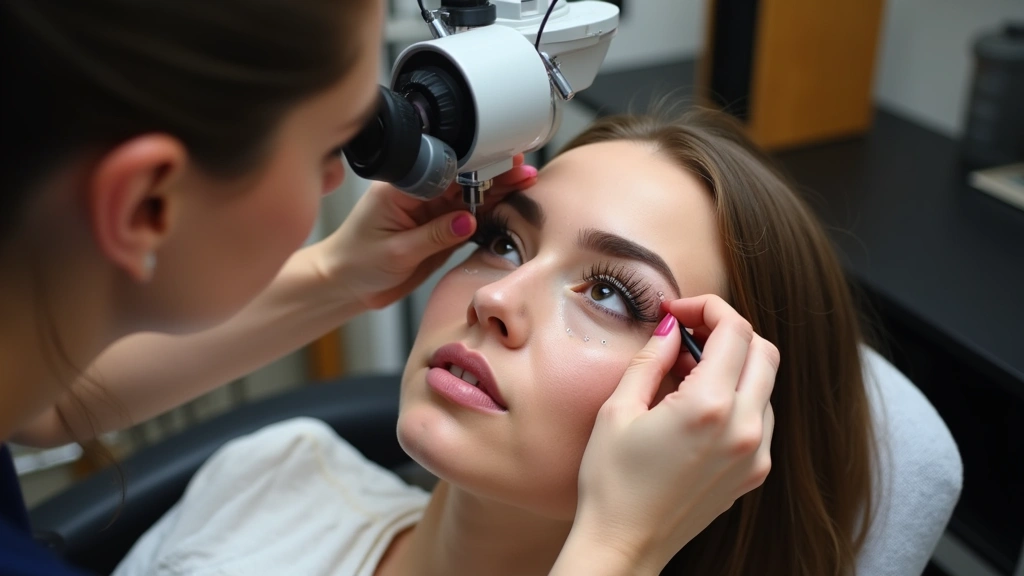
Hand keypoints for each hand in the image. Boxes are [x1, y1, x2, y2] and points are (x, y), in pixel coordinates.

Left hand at [319, 155, 536, 309]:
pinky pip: (470, 216)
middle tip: (522, 172)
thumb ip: (434, 236)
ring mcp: (431, 210)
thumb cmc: (357, 264)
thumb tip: (468, 221)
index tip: (497, 163)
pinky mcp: (440, 228)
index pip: (442, 169)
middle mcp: (418, 194)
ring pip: (470, 195)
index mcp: (401, 187)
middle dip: (493, 173)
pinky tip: (510, 203)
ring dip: (497, 190)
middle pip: (462, 178)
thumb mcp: (396, 252)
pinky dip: (490, 211)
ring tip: (525, 182)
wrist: (347, 285)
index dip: (473, 164)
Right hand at [566, 295, 777, 572]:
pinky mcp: (754, 473)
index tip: (678, 312)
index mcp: (710, 407)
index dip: (707, 307)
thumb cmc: (611, 481)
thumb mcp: (618, 409)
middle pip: (763, 350)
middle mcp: (745, 428)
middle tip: (687, 333)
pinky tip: (699, 406)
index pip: (735, 330)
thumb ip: (652, 358)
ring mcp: (756, 454)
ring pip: (766, 383)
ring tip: (687, 373)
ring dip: (735, 364)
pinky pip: (761, 416)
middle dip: (727, 330)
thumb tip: (673, 325)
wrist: (624, 546)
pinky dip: (739, 397)